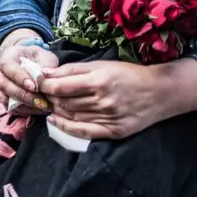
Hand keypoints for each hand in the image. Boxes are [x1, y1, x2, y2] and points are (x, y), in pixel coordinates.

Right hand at [0, 40, 58, 115]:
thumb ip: (45, 65)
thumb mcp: (44, 56)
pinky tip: (38, 109)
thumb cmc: (37, 58)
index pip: (8, 67)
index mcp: (7, 56)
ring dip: (24, 105)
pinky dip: (24, 111)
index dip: (20, 78)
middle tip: (41, 101)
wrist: (30, 62)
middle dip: (23, 95)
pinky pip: (10, 107)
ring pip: (5, 98)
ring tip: (42, 107)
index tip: (34, 87)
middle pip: (4, 85)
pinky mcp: (4, 98)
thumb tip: (45, 78)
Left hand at [39, 60, 162, 139]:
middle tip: (43, 93)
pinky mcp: (114, 131)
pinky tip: (56, 121)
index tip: (37, 82)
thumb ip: (72, 70)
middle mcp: (103, 100)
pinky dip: (66, 127)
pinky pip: (83, 131)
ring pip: (71, 116)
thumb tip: (45, 74)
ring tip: (50, 103)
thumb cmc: (127, 74)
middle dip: (49, 98)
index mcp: (99, 80)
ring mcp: (109, 117)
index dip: (44, 86)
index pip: (60, 87)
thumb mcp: (100, 65)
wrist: (160, 92)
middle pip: (64, 102)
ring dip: (56, 110)